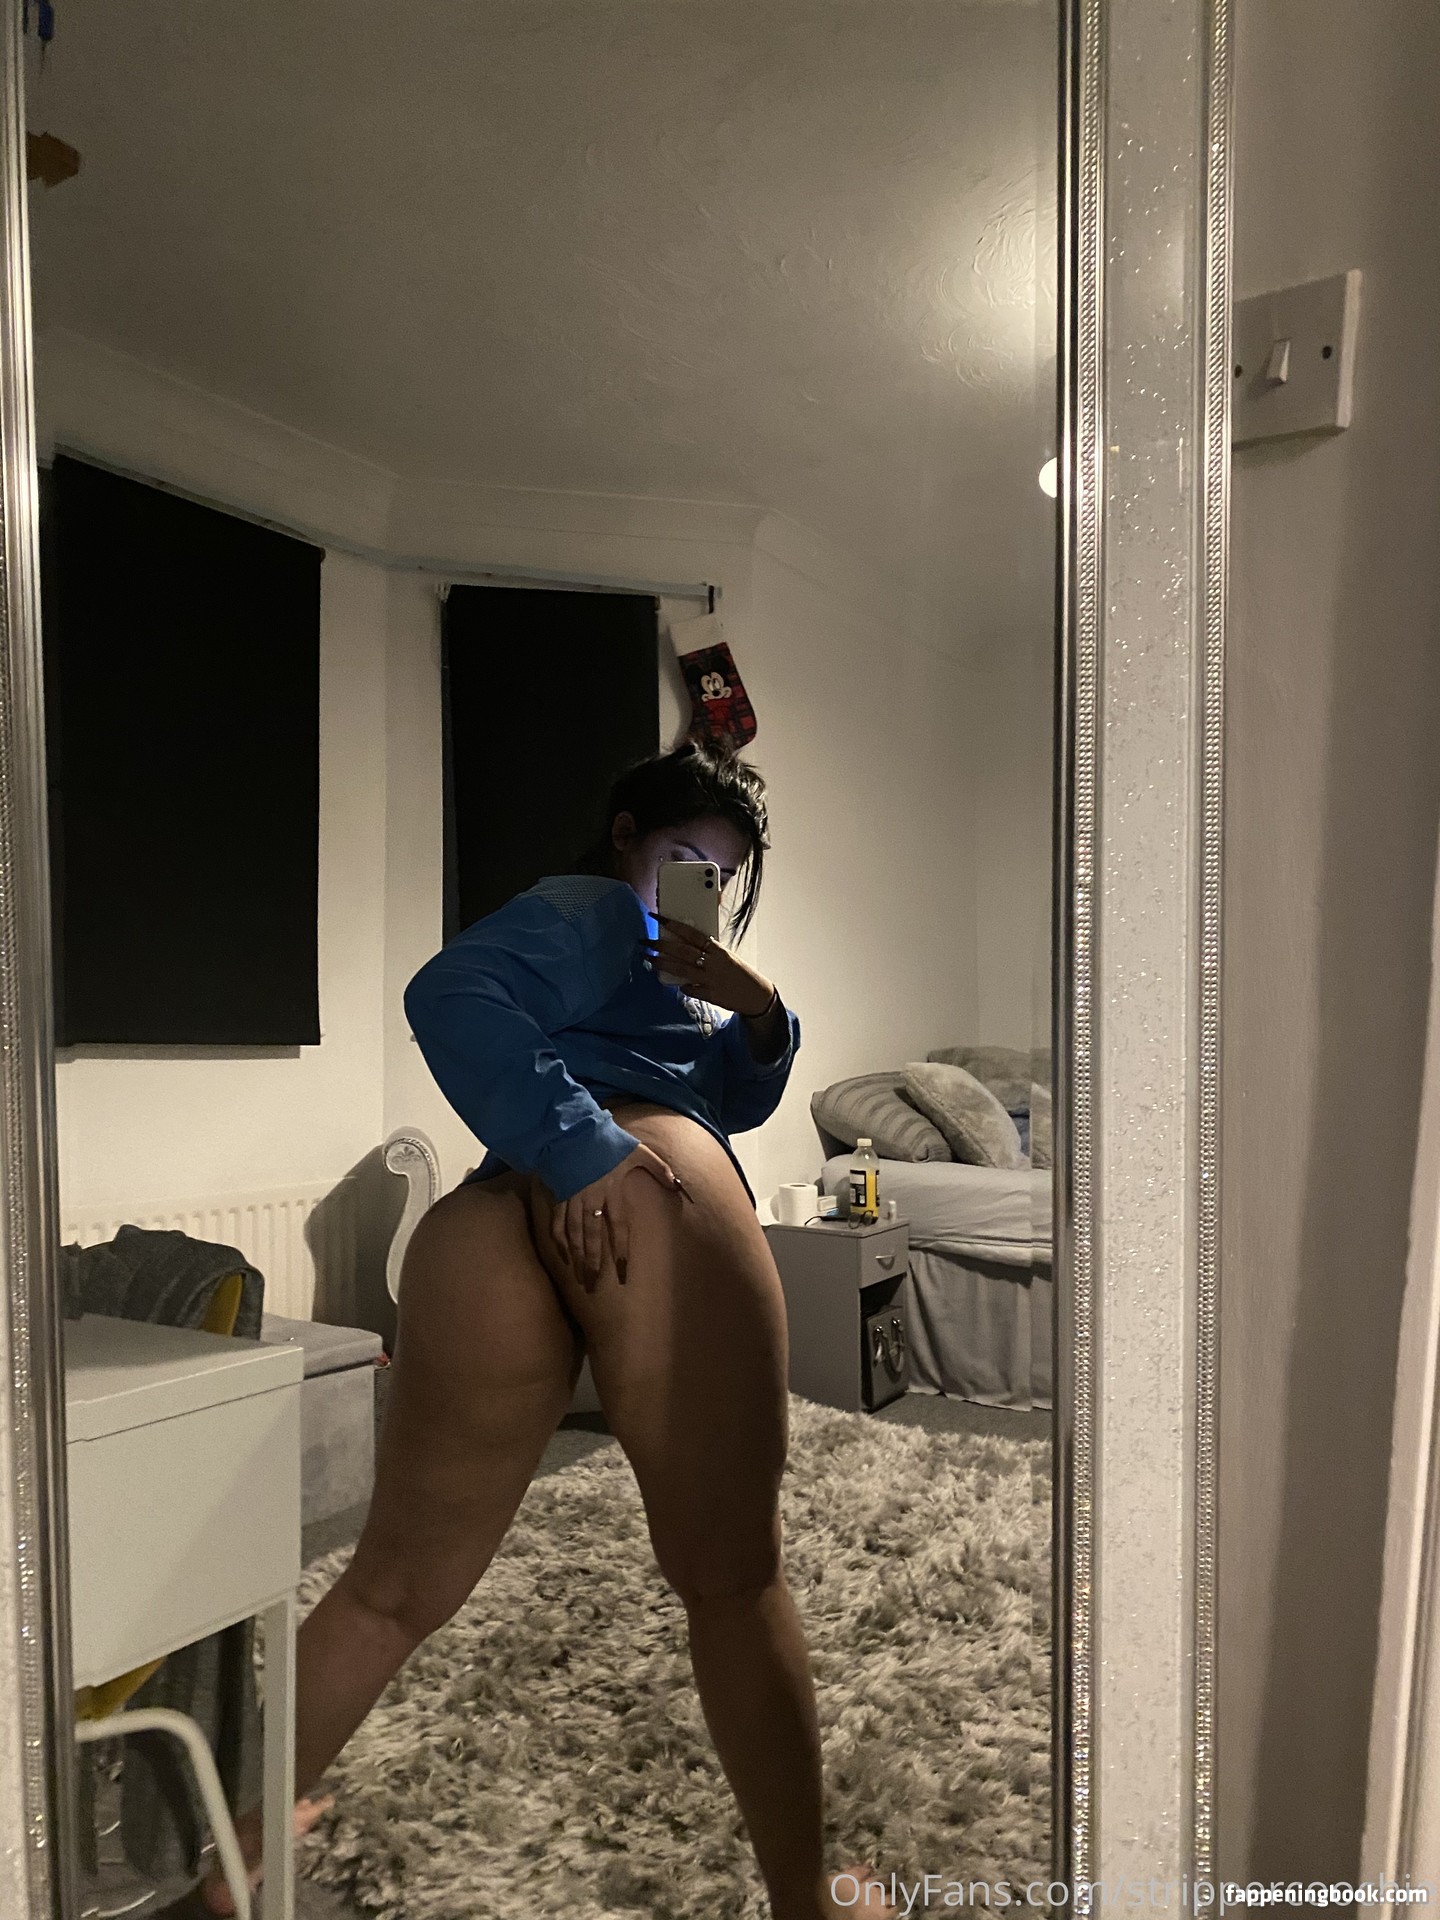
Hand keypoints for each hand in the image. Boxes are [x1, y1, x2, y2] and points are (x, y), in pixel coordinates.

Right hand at [550, 1143, 690, 1290]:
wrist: (574, 1131)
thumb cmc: (608, 1141)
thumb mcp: (638, 1152)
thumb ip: (659, 1169)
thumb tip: (678, 1185)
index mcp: (612, 1193)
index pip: (619, 1229)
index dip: (621, 1251)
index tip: (623, 1273)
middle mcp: (591, 1202)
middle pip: (593, 1238)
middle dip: (593, 1263)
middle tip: (594, 1286)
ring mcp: (572, 1200)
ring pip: (574, 1235)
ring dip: (577, 1257)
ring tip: (580, 1277)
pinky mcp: (558, 1196)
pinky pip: (556, 1223)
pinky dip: (558, 1240)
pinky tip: (562, 1255)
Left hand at [649, 916, 776, 1017]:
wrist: (757, 995)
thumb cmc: (741, 973)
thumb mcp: (727, 956)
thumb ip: (710, 950)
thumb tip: (688, 943)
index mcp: (719, 950)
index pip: (692, 934)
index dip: (674, 925)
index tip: (659, 918)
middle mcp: (713, 963)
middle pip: (682, 951)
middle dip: (661, 945)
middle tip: (645, 941)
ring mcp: (710, 980)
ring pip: (681, 969)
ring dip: (663, 964)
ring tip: (649, 959)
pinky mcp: (710, 995)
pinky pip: (690, 989)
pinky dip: (682, 986)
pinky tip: (676, 984)